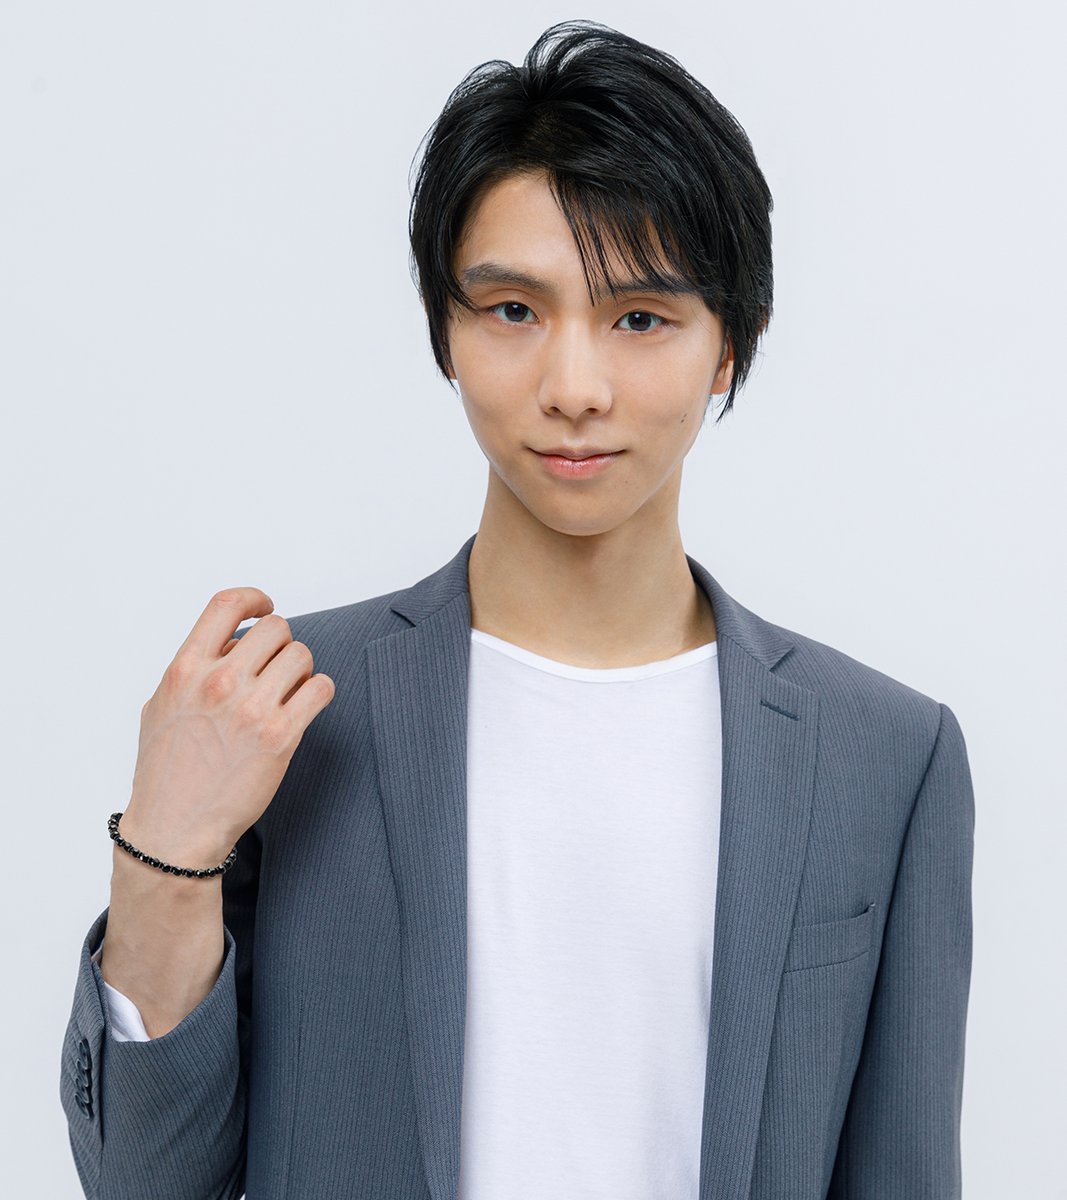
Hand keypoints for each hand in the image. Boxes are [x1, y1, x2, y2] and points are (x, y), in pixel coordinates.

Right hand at [119, 588, 334, 866]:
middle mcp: (218, 682)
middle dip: (281, 645)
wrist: (175, 829)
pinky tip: (306, 705)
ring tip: (288, 692)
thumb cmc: (165, 771)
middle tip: (275, 669)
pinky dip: (319, 692)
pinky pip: (321, 689)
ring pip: (302, 655)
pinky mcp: (280, 736)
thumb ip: (192, 669)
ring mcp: (250, 709)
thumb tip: (231, 643)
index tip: (264, 608)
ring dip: (301, 670)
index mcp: (185, 669)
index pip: (227, 604)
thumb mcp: (161, 706)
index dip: (254, 600)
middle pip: (276, 628)